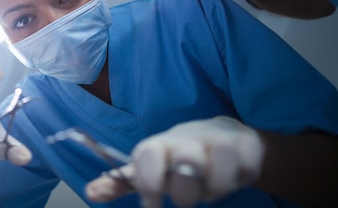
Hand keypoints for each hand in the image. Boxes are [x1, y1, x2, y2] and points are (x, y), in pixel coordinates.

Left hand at [86, 117, 263, 207]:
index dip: (148, 180)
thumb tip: (91, 192)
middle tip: (184, 200)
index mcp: (160, 146)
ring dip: (214, 187)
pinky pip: (244, 168)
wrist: (222, 137)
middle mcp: (188, 141)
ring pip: (218, 165)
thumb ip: (120, 184)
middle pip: (185, 162)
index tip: (151, 203)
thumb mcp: (149, 169)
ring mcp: (217, 142)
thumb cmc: (176, 158)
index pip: (148, 154)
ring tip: (209, 190)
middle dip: (185, 191)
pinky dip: (236, 181)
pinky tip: (230, 181)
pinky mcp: (245, 147)